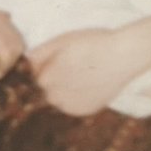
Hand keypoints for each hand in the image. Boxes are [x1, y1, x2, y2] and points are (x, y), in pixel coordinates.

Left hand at [28, 27, 149, 116]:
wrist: (124, 56)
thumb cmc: (95, 43)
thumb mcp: (65, 39)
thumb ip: (42, 51)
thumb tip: (27, 60)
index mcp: (49, 76)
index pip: (37, 75)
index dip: (48, 65)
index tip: (62, 58)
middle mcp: (56, 95)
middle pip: (47, 89)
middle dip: (55, 79)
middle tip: (74, 66)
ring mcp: (71, 105)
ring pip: (58, 99)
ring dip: (64, 90)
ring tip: (83, 76)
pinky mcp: (84, 111)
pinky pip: (72, 106)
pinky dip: (76, 98)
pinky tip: (90, 85)